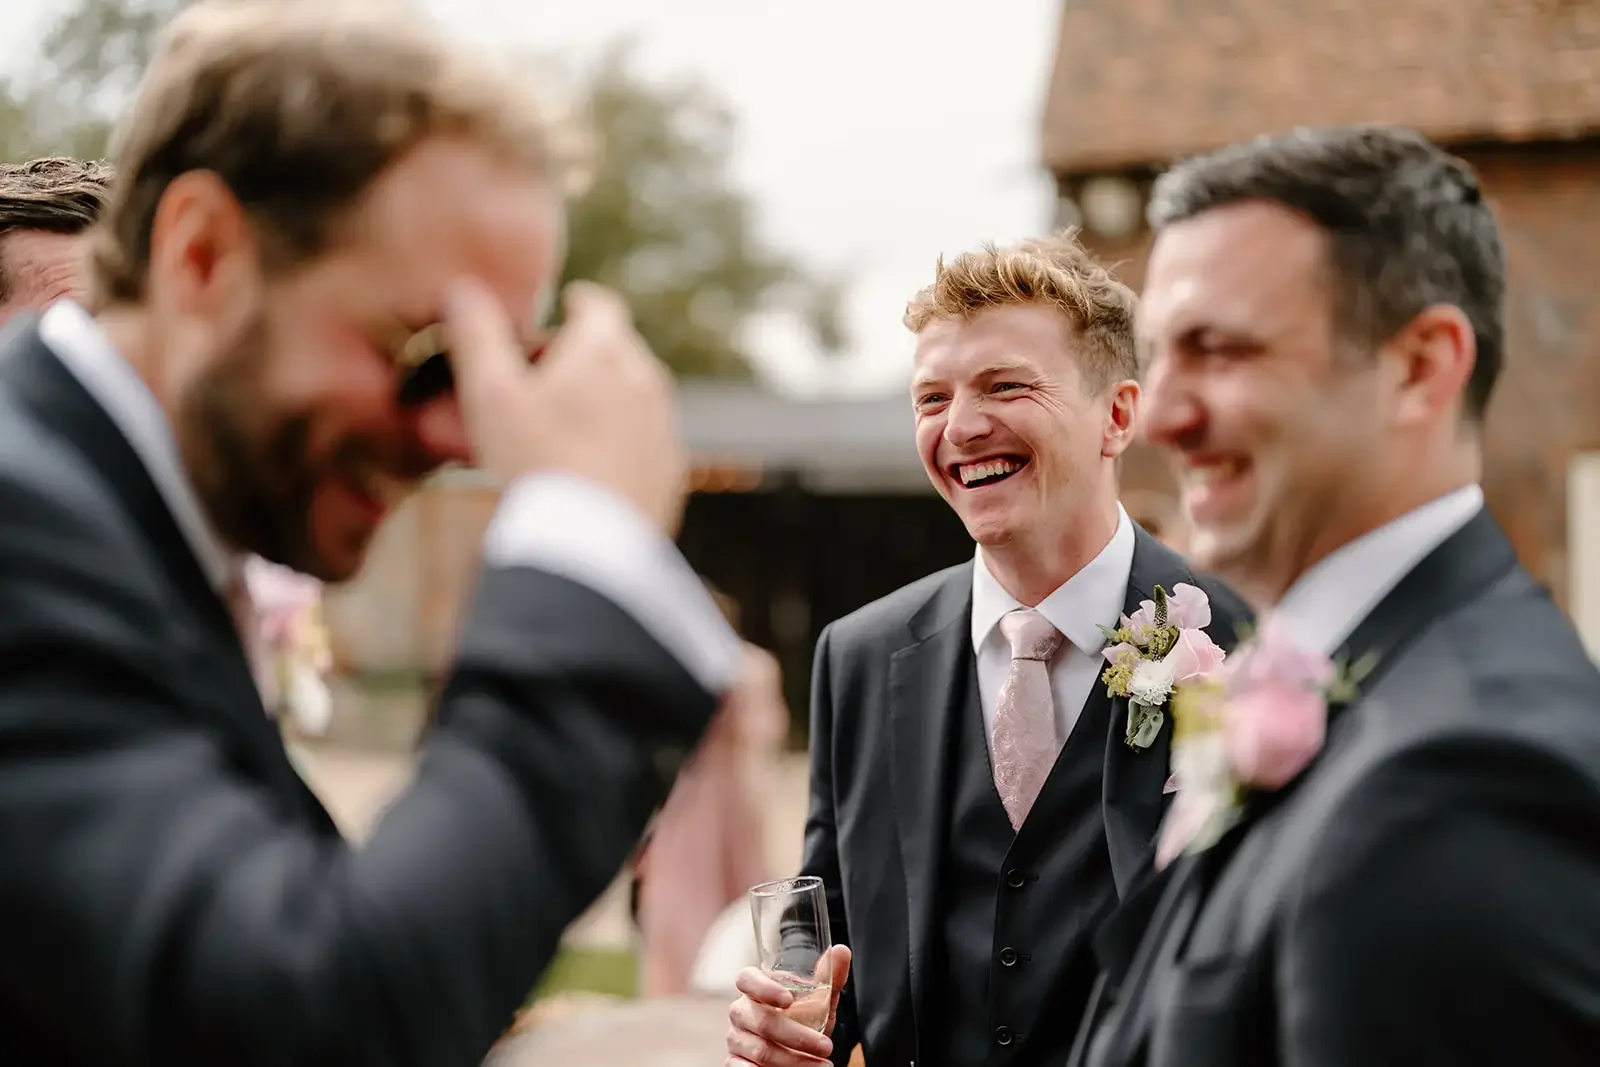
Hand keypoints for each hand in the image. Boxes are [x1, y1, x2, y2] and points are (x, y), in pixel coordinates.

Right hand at [444, 277, 687, 533]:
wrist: (589, 545)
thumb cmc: (534, 461)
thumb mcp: (490, 394)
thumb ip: (477, 335)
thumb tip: (462, 290)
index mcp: (605, 351)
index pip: (601, 306)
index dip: (581, 302)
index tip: (569, 305)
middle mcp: (646, 381)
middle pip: (621, 351)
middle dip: (590, 353)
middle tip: (553, 371)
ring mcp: (664, 428)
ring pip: (638, 397)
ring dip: (610, 397)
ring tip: (572, 421)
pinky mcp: (671, 472)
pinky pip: (647, 442)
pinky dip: (625, 440)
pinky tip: (595, 465)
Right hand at [726, 945, 851, 1066]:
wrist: (794, 1049)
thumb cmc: (803, 1018)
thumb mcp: (819, 999)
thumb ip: (829, 976)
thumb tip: (841, 950)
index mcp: (755, 988)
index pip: (747, 979)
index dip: (764, 988)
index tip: (789, 1000)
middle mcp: (740, 1011)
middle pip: (762, 1022)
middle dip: (797, 1037)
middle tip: (826, 1047)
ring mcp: (735, 1038)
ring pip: (761, 1051)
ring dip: (794, 1062)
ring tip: (822, 1066)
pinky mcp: (734, 1063)